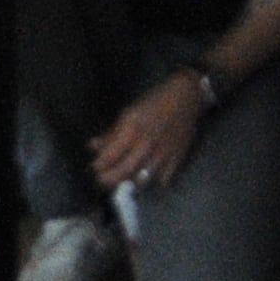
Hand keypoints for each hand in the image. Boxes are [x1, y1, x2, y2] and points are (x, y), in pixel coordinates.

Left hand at [90, 70, 203, 191]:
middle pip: (123, 172)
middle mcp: (146, 144)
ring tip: (123, 181)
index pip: (110, 156)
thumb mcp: (129, 113)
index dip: (99, 166)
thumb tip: (92, 147)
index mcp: (132, 129)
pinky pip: (163, 179)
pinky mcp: (177, 159)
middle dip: (109, 180)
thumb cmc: (155, 102)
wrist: (187, 97)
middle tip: (103, 180)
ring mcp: (162, 154)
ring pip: (141, 180)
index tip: (95, 168)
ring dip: (129, 183)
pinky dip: (154, 182)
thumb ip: (111, 133)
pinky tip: (148, 178)